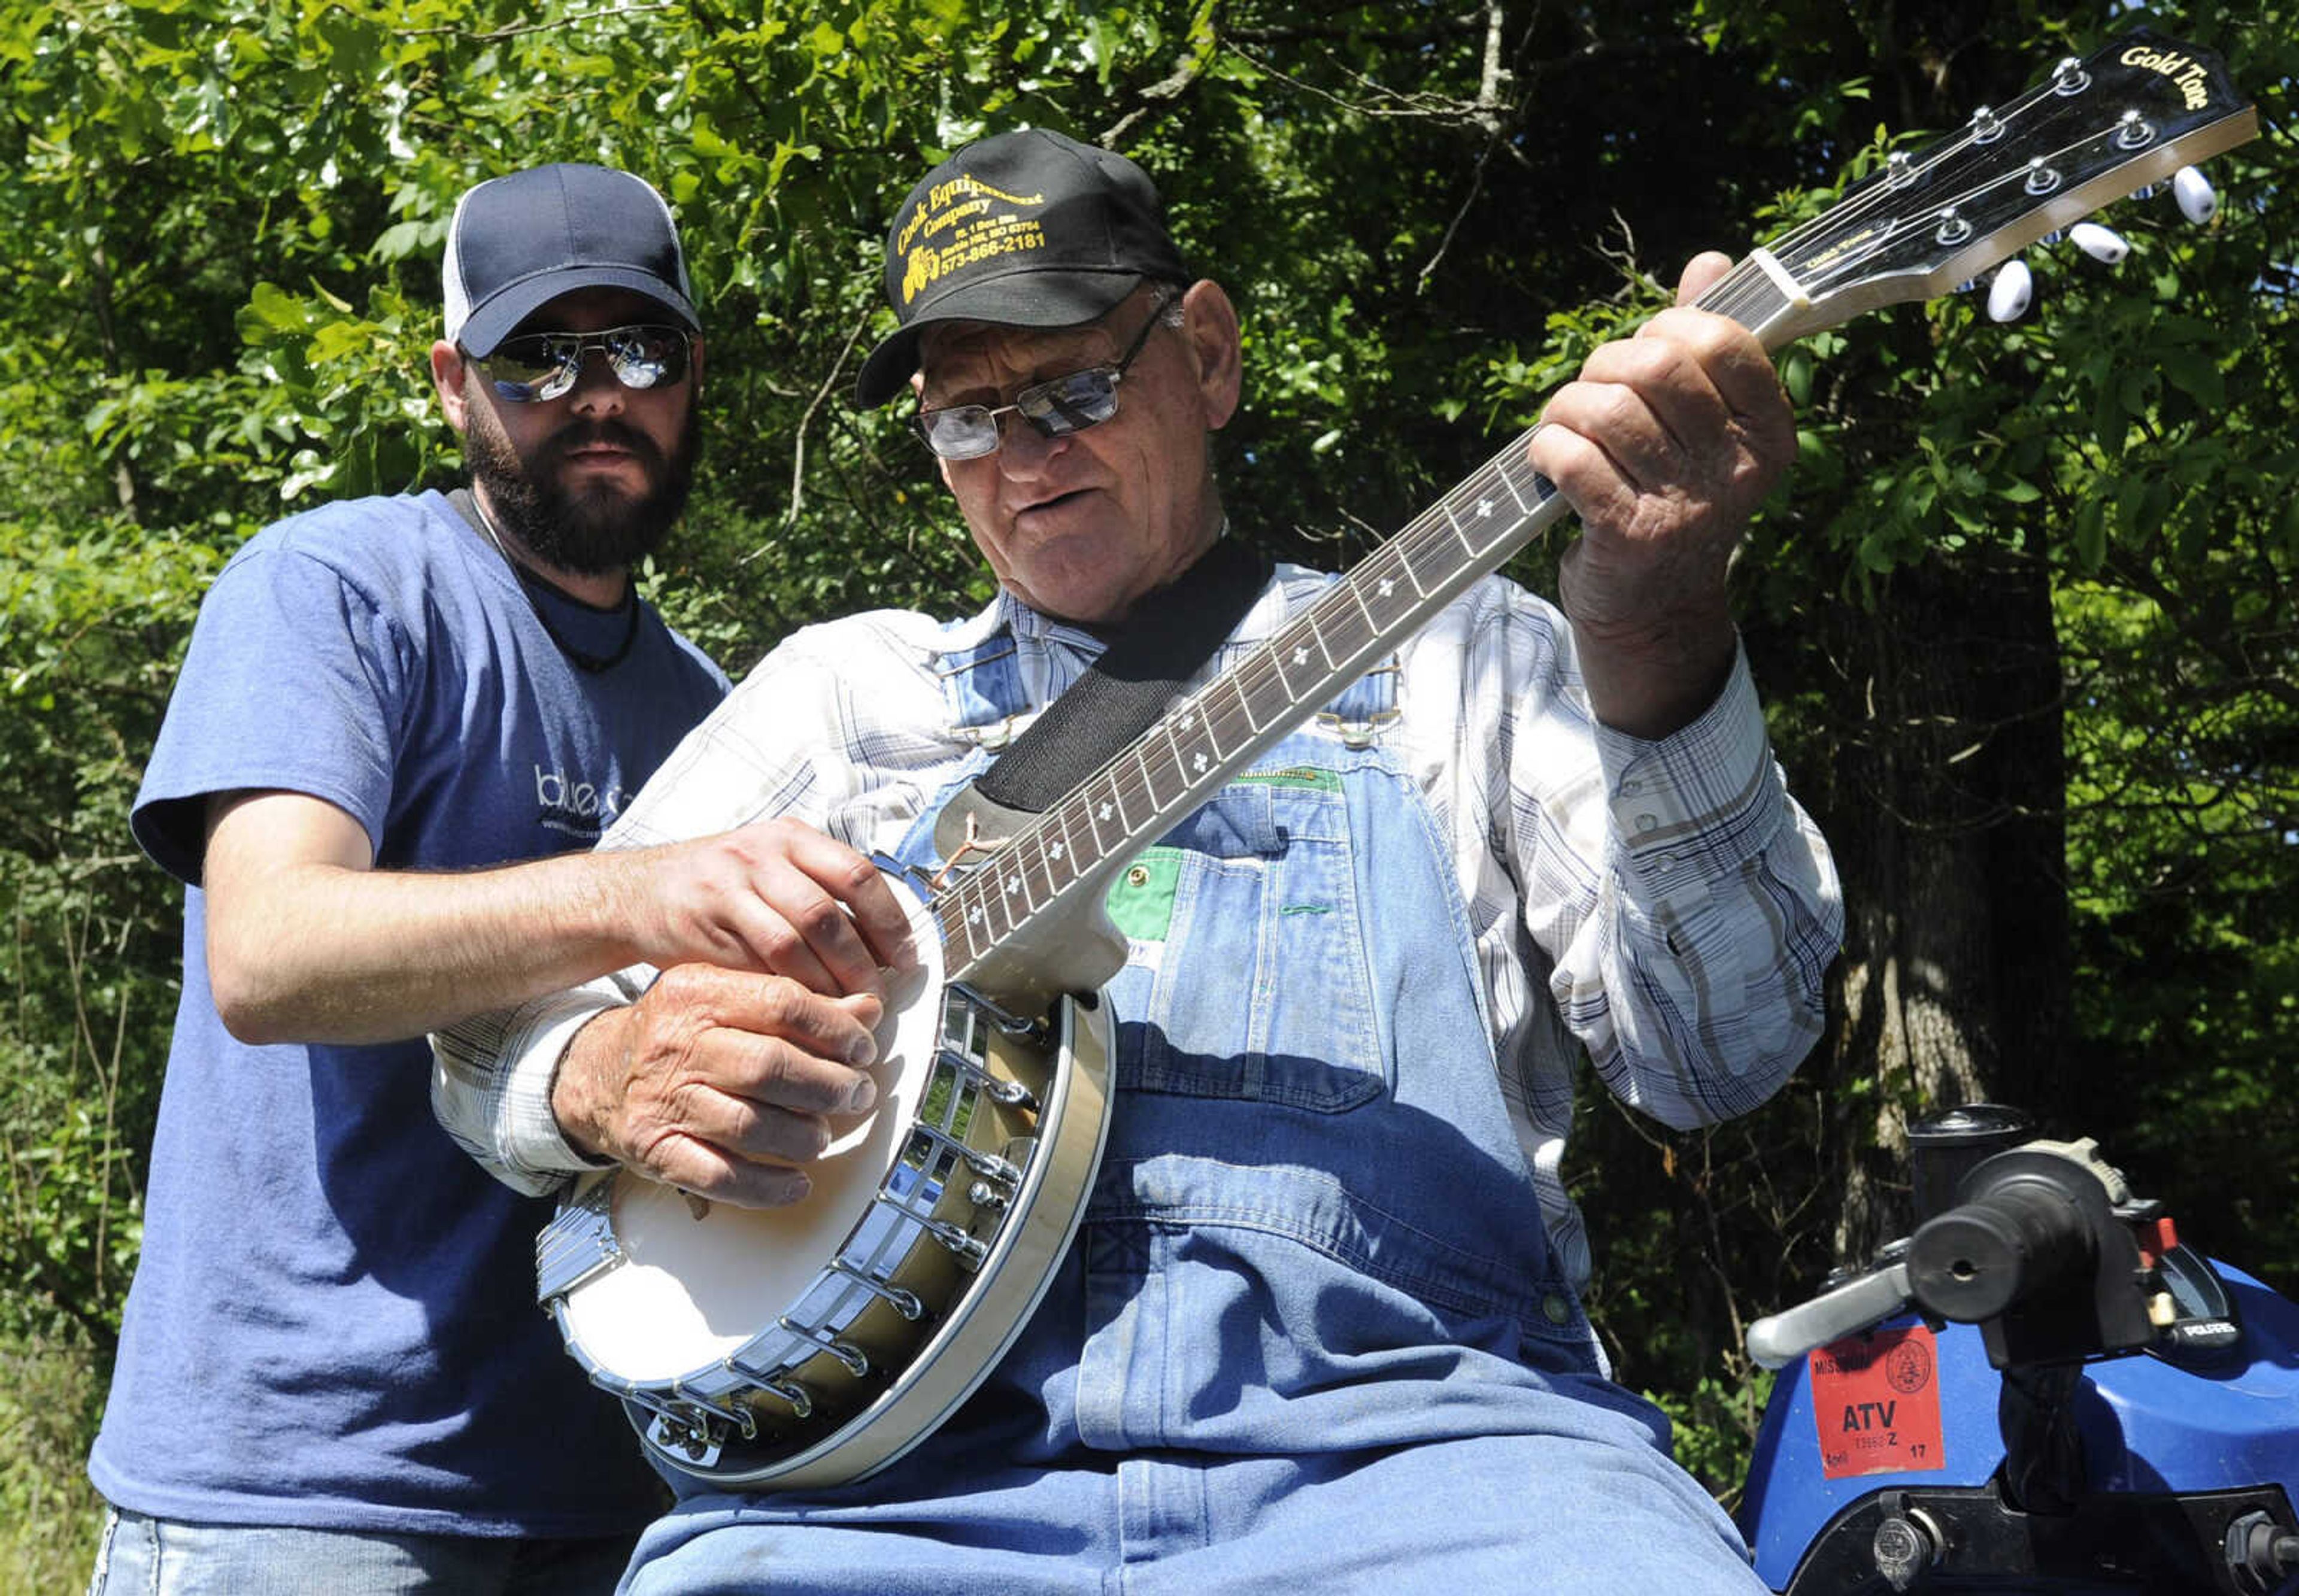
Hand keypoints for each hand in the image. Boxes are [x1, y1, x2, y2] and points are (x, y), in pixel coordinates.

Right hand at [552, 963, 885, 1207]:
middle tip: (857, 1094)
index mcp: (698, 994)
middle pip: (771, 1067)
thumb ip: (796, 1003)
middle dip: (830, 1086)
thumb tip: (868, 1009)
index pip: (783, 1004)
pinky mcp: (656, 1150)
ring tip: (822, 1135)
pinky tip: (796, 1182)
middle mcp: (677, 1045)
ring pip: (751, 1125)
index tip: (863, 1049)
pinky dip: (768, 1187)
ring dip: (803, 1136)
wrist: (592, 1072)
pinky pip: (721, 1176)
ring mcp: (664, 1101)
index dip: (837, 1030)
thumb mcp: (726, 999)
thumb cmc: (676, 1034)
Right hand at [612, 818, 917, 999]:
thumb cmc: (725, 887)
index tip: (907, 958)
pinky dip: (785, 988)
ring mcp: (730, 884)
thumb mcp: (776, 869)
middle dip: (859, 961)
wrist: (645, 890)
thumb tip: (887, 946)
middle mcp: (763, 852)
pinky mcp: (705, 919)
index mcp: (794, 837)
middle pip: (827, 913)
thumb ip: (824, 894)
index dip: (889, 921)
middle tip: (876, 996)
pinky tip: (802, 1008)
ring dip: (825, 981)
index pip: (857, 874)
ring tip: (843, 1009)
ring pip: (792, 940)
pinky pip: (755, 960)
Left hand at [1530, 252, 1796, 736]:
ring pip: (1608, 410)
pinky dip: (1546, 448)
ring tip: (1564, 427)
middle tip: (1591, 390)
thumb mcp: (1701, 427)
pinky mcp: (1630, 536)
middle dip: (1606, 363)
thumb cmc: (1671, 496)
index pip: (1724, 339)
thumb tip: (1708, 263)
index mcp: (1767, 432)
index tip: (1644, 351)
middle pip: (1657, 366)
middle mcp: (1736, 470)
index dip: (1669, 327)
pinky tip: (1549, 461)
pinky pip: (1572, 459)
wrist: (1653, 609)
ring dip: (1567, 407)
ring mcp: (1686, 506)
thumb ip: (1704, 347)